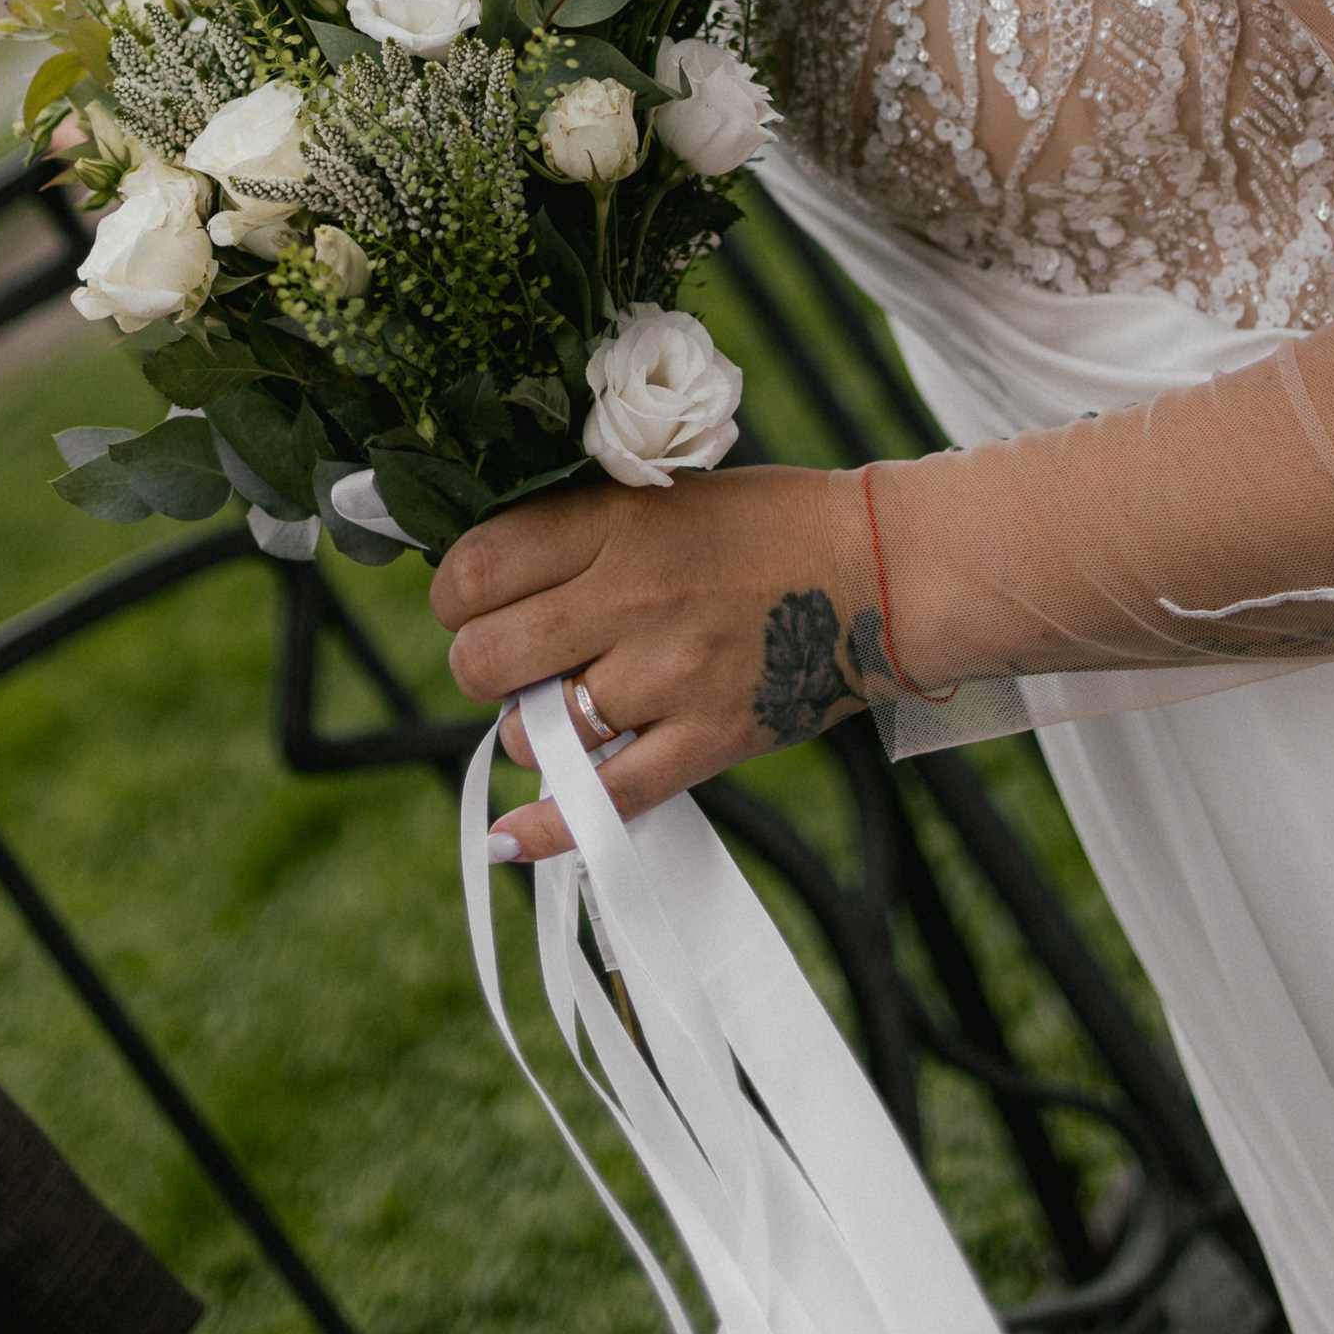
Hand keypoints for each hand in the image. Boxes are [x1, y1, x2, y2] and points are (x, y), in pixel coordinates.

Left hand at [431, 463, 889, 860]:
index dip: (454, 592)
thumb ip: (581, 530)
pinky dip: (547, 827)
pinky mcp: (704, 743)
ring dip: (530, 729)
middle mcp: (631, 599)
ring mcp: (668, 678)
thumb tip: (489, 577)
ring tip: (565, 708)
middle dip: (479, 664)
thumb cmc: (768, 523)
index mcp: (617, 524)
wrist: (878, 571)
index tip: (469, 598)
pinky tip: (507, 838)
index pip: (477, 567)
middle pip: (484, 658)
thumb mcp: (663, 495)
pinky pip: (603, 802)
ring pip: (535, 732)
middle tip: (511, 658)